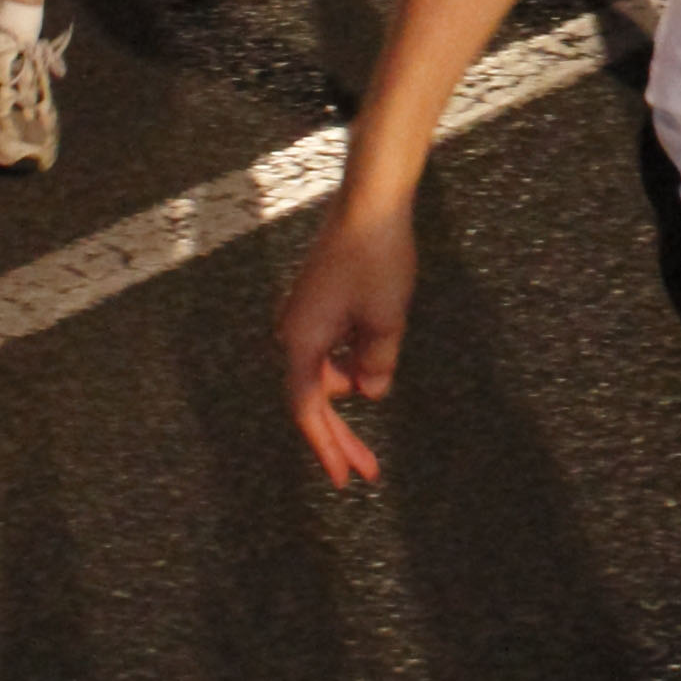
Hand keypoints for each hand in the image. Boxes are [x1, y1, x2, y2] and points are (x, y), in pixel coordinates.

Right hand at [277, 204, 421, 485]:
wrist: (370, 202)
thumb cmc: (377, 258)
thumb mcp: (387, 321)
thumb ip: (376, 364)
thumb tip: (369, 390)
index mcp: (303, 341)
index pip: (309, 410)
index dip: (326, 447)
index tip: (344, 478)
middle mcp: (293, 331)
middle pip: (312, 398)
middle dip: (338, 437)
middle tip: (366, 471)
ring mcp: (303, 315)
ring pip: (322, 373)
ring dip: (345, 400)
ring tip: (371, 424)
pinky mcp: (317, 302)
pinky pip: (329, 349)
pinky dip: (348, 368)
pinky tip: (369, 373)